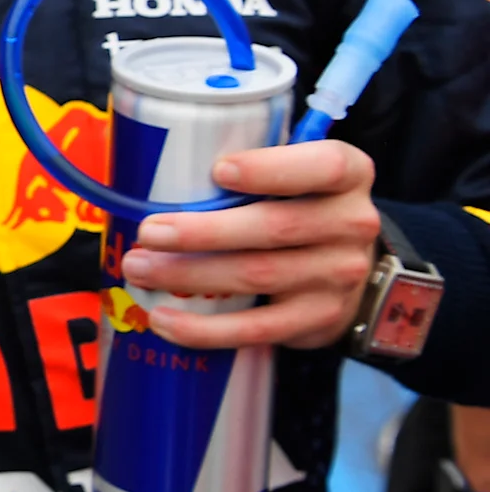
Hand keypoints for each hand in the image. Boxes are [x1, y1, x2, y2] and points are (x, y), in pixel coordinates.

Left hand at [118, 139, 378, 350]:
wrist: (347, 267)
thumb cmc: (298, 204)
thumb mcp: (295, 173)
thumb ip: (252, 163)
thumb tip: (158, 164)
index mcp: (348, 175)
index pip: (323, 167)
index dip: (271, 169)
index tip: (219, 170)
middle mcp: (352, 224)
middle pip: (274, 227)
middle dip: (202, 232)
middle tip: (148, 232)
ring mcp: (339, 276)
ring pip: (258, 275)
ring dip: (190, 275)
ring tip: (139, 269)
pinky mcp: (318, 319)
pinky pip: (257, 328)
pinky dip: (206, 328)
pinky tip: (163, 320)